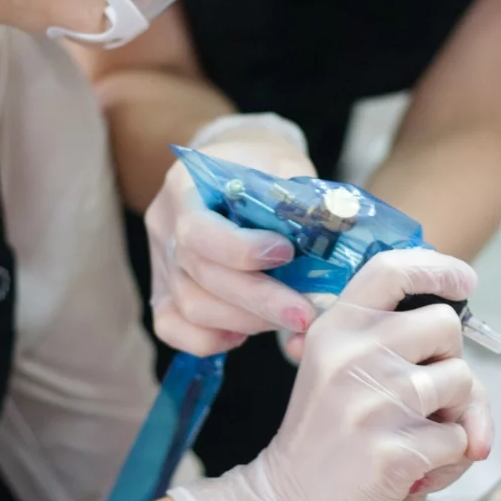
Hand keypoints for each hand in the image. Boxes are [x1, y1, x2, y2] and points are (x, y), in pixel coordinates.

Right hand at [146, 135, 317, 355]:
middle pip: (199, 275)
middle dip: (257, 300)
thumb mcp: (283, 165)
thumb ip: (302, 196)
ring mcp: (159, 261)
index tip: (287, 255)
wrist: (232, 162)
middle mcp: (164, 225)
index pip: (197, 230)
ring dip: (244, 321)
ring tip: (287, 318)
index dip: (240, 251)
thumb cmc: (260, 163)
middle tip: (304, 313)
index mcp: (185, 186)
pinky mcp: (163, 290)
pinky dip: (209, 339)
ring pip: (189, 307)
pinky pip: (172, 327)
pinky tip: (244, 334)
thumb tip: (341, 224)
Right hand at [170, 249, 490, 500]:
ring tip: (416, 433)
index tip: (464, 281)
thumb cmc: (324, 435)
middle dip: (450, 357)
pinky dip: (448, 458)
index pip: (392, 269)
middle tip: (423, 390)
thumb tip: (468, 364)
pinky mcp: (396, 450)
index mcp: (335, 327)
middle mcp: (352, 353)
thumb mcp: (338, 370)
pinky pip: (461, 439)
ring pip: (462, 381)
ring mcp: (374, 401)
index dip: (438, 267)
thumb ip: (393, 346)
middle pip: (445, 324)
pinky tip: (413, 468)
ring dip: (455, 413)